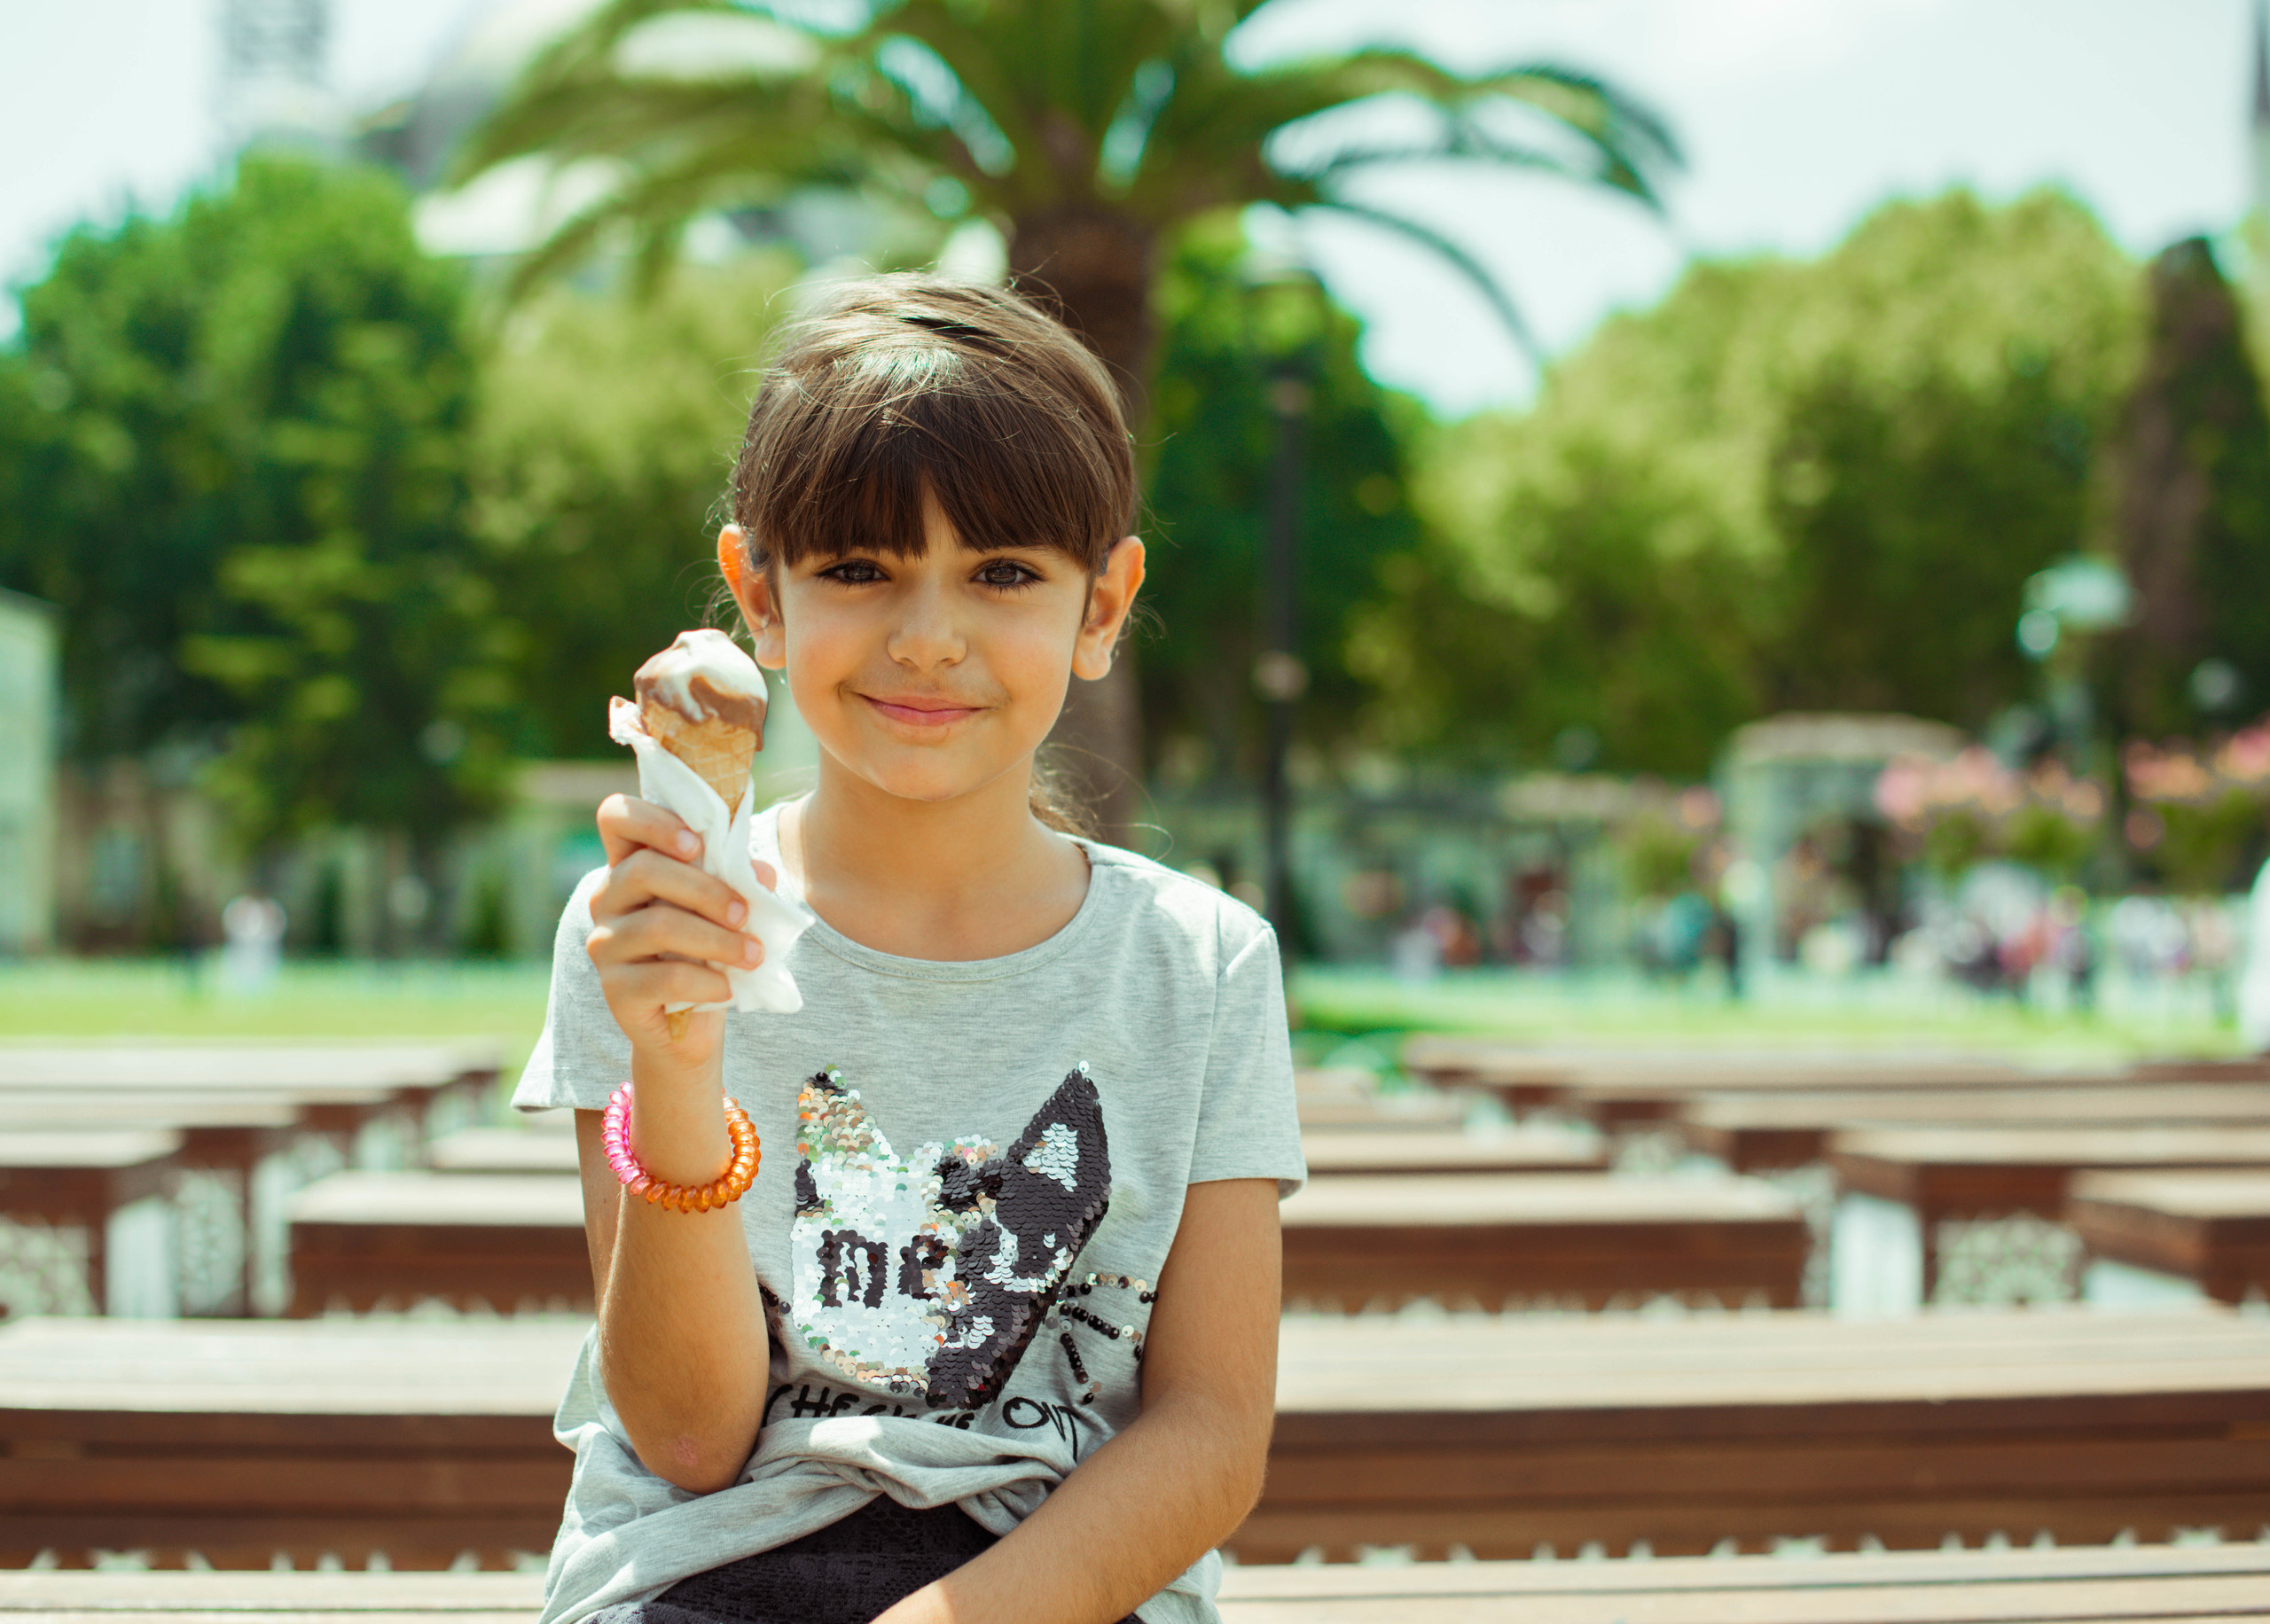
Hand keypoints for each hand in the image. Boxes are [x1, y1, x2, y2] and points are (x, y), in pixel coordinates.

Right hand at [588, 793, 775, 1072]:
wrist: (689, 1027)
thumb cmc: (709, 952)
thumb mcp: (727, 908)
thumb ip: (740, 880)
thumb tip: (759, 872)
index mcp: (632, 864)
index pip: (616, 817)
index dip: (652, 820)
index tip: (696, 842)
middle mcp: (607, 897)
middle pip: (644, 870)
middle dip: (706, 890)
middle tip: (744, 913)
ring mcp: (605, 943)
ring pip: (658, 926)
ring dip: (717, 940)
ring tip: (753, 955)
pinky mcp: (614, 989)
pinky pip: (664, 977)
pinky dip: (706, 981)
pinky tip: (727, 988)